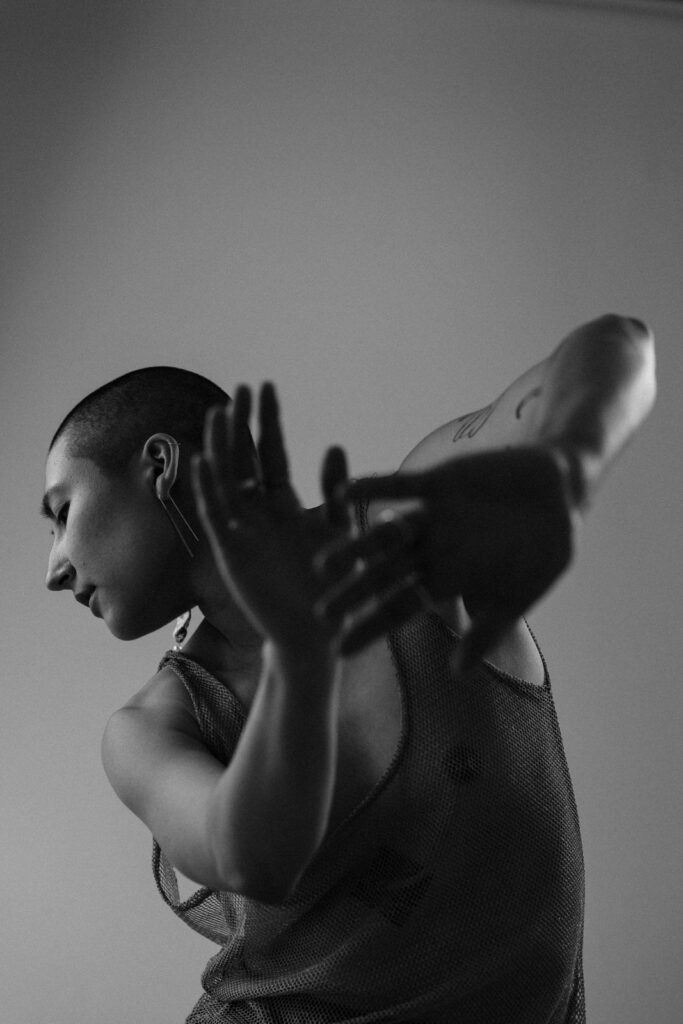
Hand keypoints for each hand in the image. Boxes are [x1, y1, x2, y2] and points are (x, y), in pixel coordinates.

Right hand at [191, 382, 350, 654]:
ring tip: (221, 410)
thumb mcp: (343, 532)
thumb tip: (335, 445)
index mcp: (284, 504)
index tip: (266, 386)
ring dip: (221, 446)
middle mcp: (258, 513)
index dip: (267, 420)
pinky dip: (208, 488)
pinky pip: (215, 515)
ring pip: (225, 479)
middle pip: (242, 458)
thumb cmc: (337, 586)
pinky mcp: (231, 553)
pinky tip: (204, 460)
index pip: (270, 452)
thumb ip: (338, 492)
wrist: (321, 635)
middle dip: (241, 423)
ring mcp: (242, 530)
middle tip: (243, 387)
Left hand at [315, 447, 577, 670]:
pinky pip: (399, 486)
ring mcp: (430, 518)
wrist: (558, 495)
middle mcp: (431, 551)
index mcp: (447, 580)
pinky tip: (344, 490)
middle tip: (320, 614)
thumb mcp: (520, 595)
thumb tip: (457, 673)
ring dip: (355, 547)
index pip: (402, 608)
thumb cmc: (545, 551)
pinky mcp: (435, 484)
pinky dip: (375, 487)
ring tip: (324, 564)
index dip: (372, 627)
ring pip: (384, 535)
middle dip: (354, 593)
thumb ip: (488, 629)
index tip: (341, 650)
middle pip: (384, 576)